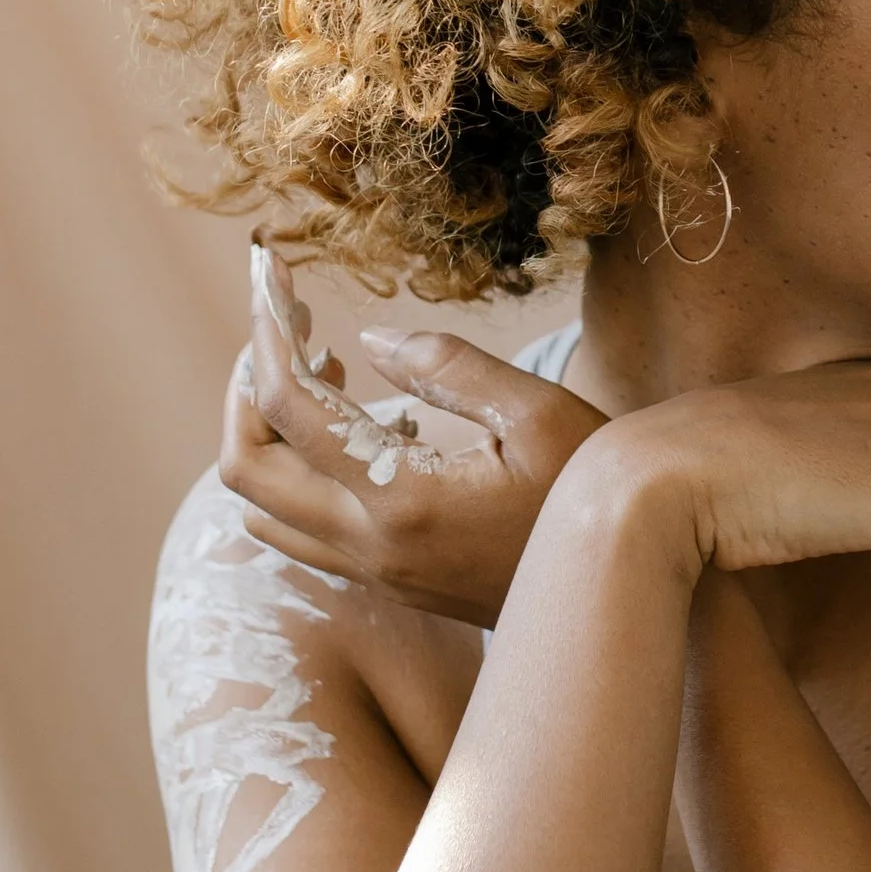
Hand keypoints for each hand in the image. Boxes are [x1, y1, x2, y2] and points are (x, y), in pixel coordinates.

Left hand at [222, 245, 602, 624]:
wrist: (625, 593)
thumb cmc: (598, 498)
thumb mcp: (541, 415)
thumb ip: (450, 368)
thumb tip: (368, 342)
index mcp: (400, 500)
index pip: (287, 409)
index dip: (268, 333)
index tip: (272, 278)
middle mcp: (372, 548)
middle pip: (246, 471)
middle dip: (245, 387)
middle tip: (286, 328)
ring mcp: (378, 573)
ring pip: (266, 511)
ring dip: (269, 437)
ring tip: (323, 372)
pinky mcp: (393, 581)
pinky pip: (307, 529)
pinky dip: (305, 470)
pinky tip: (371, 426)